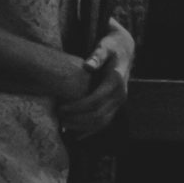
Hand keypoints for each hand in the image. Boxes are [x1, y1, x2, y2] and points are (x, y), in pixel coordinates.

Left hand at [61, 18, 132, 137]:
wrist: (125, 50)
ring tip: (63, 125)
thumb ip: (97, 56)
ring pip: (102, 122)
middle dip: (77, 119)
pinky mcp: (116, 106)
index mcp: (116, 81)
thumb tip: (88, 66)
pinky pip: (104, 123)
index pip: (96, 101)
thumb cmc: (110, 47)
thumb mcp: (104, 47)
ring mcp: (119, 102)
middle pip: (98, 115)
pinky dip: (90, 131)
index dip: (77, 107)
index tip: (60, 108)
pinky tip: (75, 135)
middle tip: (59, 118)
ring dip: (82, 127)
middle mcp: (120, 95)